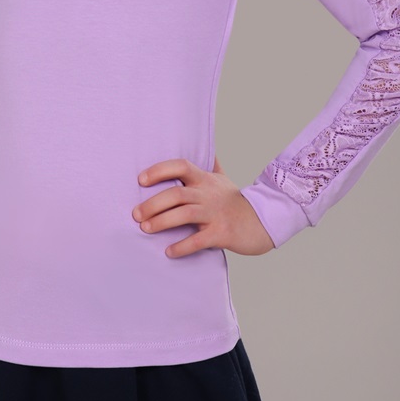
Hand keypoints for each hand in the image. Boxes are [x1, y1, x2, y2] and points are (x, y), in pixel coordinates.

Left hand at [132, 155, 274, 257]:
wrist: (263, 222)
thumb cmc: (236, 201)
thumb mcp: (223, 179)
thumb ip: (210, 165)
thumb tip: (205, 148)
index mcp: (205, 179)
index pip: (180, 165)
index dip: (159, 170)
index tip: (141, 179)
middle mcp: (208, 193)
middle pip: (176, 193)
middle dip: (152, 203)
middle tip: (135, 214)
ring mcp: (215, 213)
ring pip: (184, 215)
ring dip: (161, 222)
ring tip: (145, 229)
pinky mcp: (221, 234)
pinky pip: (198, 240)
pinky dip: (182, 247)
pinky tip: (169, 252)